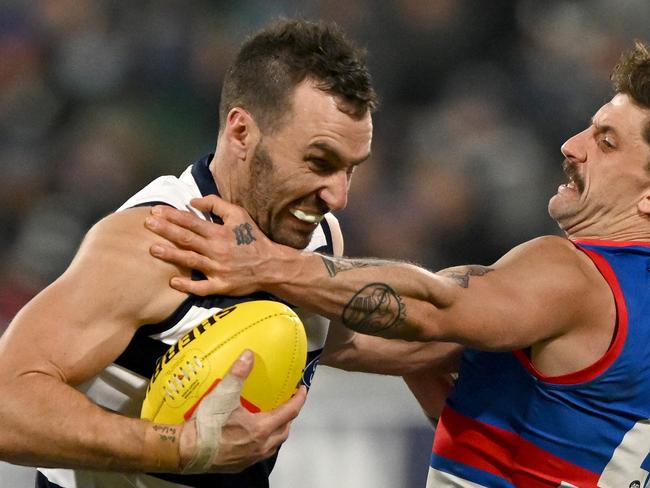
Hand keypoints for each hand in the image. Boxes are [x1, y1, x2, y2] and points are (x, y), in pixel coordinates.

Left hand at [144, 195, 274, 295]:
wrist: (272, 265)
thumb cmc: (253, 239)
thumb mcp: (239, 215)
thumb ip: (216, 205)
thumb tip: (192, 202)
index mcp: (219, 232)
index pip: (191, 222)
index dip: (172, 215)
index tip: (156, 211)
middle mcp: (216, 250)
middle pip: (186, 239)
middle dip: (165, 230)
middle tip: (147, 224)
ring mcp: (218, 269)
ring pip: (190, 261)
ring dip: (170, 255)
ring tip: (152, 249)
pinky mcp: (221, 285)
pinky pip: (201, 287)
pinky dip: (187, 285)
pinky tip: (172, 282)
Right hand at [179, 349, 306, 472]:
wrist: (186, 450)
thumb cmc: (208, 424)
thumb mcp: (224, 393)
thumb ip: (239, 373)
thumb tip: (249, 355)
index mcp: (262, 428)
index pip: (290, 412)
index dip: (298, 399)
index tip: (302, 389)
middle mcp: (261, 445)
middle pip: (284, 430)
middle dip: (289, 416)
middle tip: (286, 403)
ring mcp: (251, 458)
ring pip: (273, 444)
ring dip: (277, 431)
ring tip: (271, 418)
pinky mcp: (240, 465)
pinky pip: (260, 453)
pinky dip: (263, 442)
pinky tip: (252, 434)